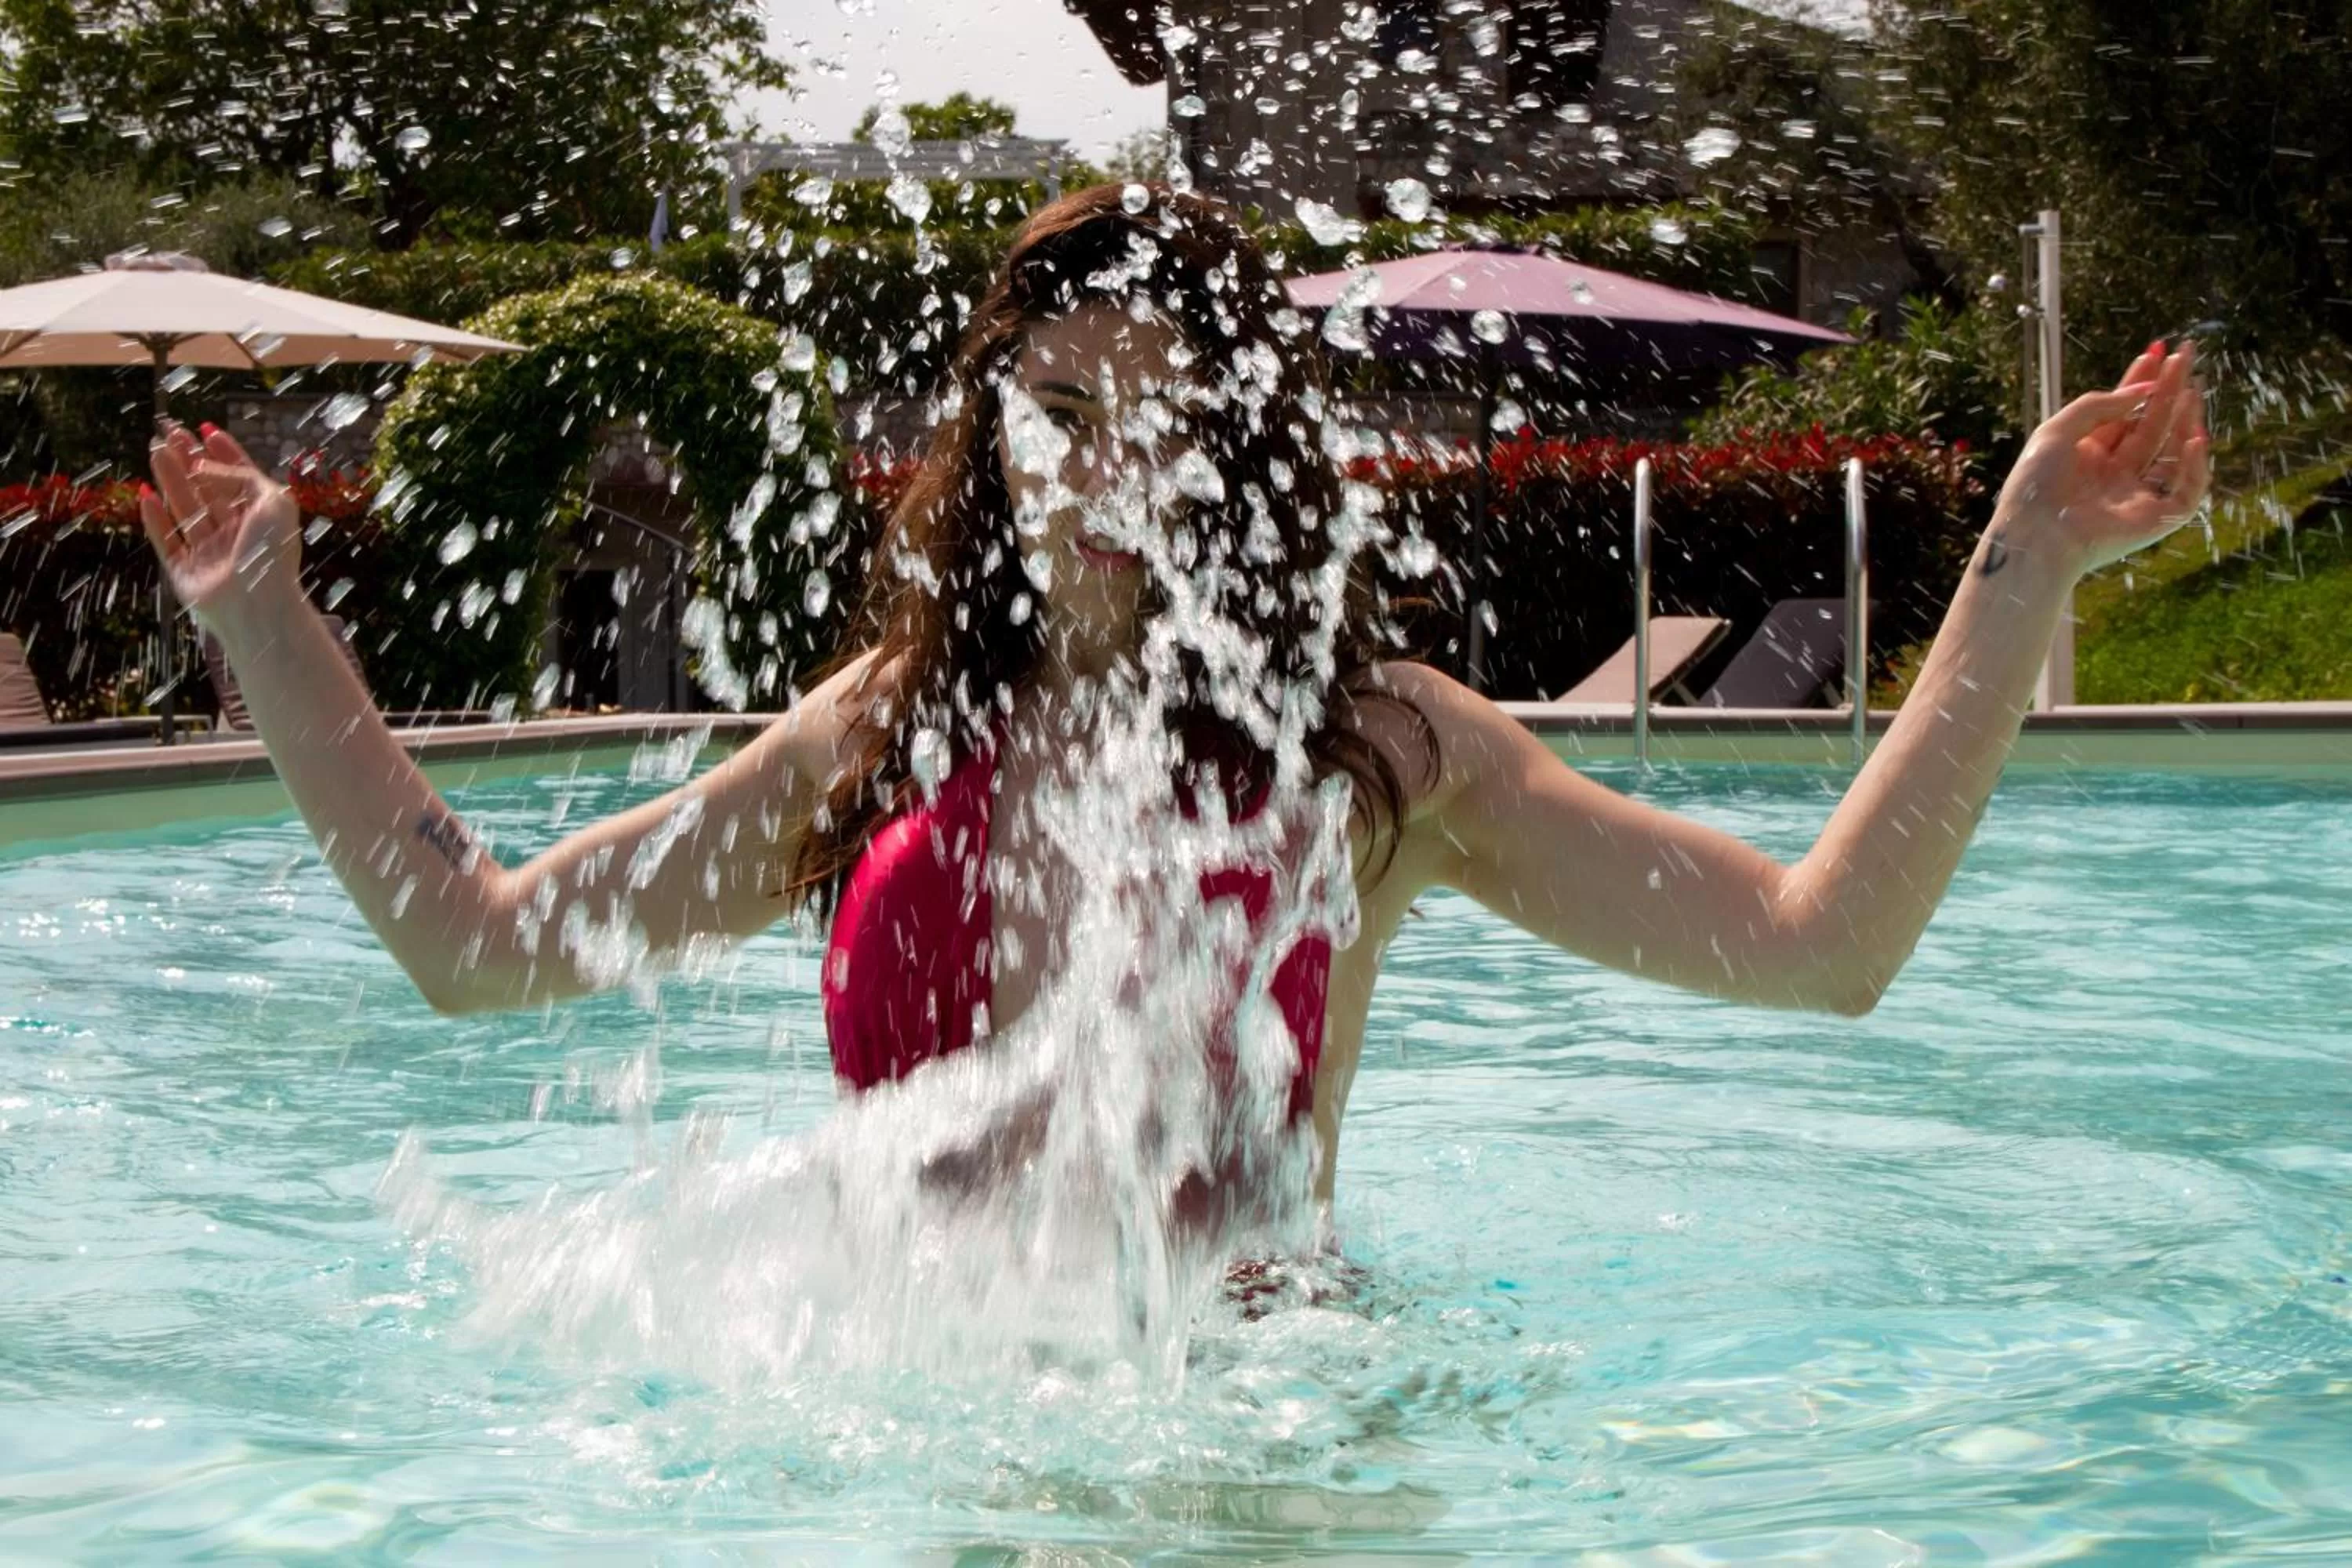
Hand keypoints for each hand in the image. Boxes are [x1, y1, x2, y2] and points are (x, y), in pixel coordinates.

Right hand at [139, 424, 302, 635]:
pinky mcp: (184, 572)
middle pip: (208, 490)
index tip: (206, 430)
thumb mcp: (273, 501)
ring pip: (185, 509)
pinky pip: (166, 541)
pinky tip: (145, 494)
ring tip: (155, 449)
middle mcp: (235, 534)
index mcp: (261, 519)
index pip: (240, 479)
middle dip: (189, 460)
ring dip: (170, 479)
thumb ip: (242, 476)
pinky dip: (154, 518)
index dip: (224, 454)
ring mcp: (208, 553)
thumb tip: (206, 464)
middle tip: (169, 432)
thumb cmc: (271, 552)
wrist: (256, 605)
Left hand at [1992, 340, 2212, 578]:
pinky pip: (2185, 490)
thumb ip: (2098, 405)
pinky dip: (2193, 466)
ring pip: (2170, 451)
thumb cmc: (2035, 486)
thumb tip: (2144, 389)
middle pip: (2150, 424)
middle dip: (2168, 389)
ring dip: (2184, 418)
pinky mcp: (2154, 519)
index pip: (2123, 412)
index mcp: (2087, 455)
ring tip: (2192, 388)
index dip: (2140, 381)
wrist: (2034, 536)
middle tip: (2186, 354)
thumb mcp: (2056, 431)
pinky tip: (2193, 436)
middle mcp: (2113, 474)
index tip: (2157, 351)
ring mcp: (2135, 495)